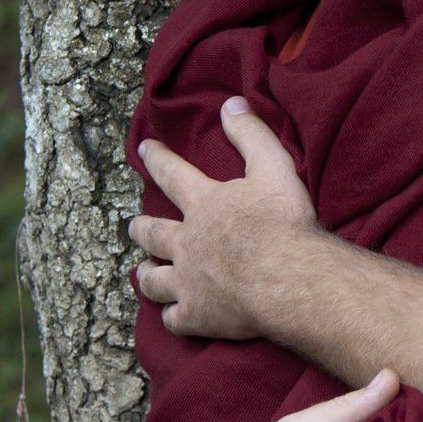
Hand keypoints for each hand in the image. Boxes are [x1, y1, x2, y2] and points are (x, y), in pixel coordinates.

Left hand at [129, 97, 320, 339]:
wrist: (288, 277)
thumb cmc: (283, 221)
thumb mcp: (273, 166)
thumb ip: (251, 134)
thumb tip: (231, 103)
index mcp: (205, 204)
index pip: (172, 174)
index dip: (157, 159)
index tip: (144, 149)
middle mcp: (187, 241)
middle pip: (153, 233)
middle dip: (141, 228)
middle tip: (133, 225)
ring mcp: (188, 281)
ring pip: (154, 280)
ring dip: (147, 274)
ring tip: (144, 273)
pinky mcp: (197, 315)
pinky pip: (174, 318)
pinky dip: (172, 316)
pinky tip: (174, 316)